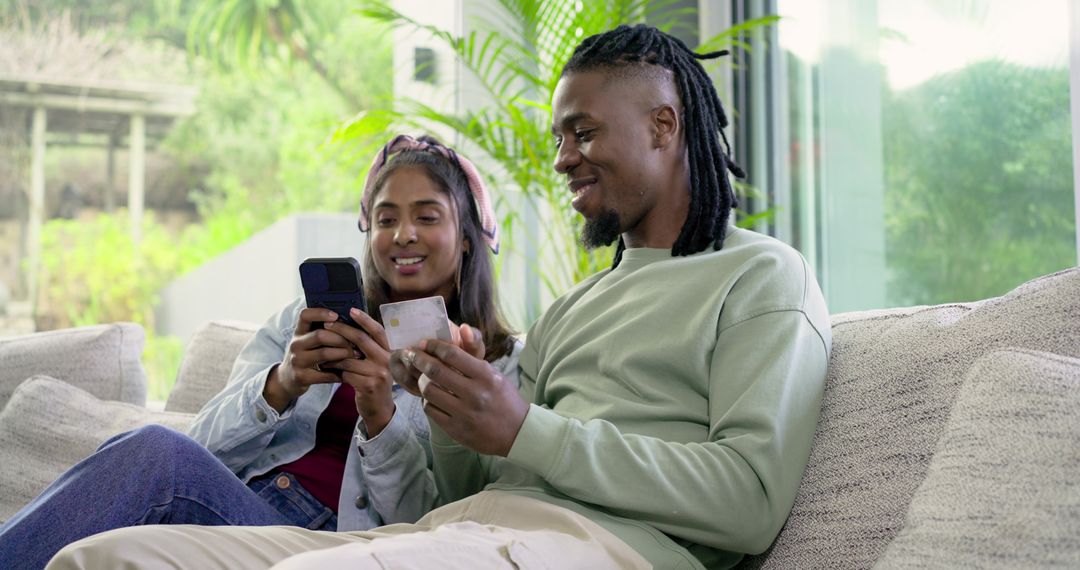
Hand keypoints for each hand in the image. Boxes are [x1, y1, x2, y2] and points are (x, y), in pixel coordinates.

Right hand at [265, 308, 354, 412]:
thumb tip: (350, 322)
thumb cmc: (306, 355)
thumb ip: (323, 331)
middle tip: (356, 343)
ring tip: (356, 355)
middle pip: (320, 335)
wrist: (287, 379)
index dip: (320, 313)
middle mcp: (296, 344)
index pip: (305, 315)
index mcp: (299, 332)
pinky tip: (348, 371)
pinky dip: (339, 372)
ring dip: (343, 354)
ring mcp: (297, 361)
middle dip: (341, 338)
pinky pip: (325, 374)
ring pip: (324, 353)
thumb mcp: (308, 341)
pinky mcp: (301, 377)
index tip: (336, 315)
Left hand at [326, 308, 394, 435]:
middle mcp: (386, 360)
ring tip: (321, 350)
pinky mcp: (368, 386)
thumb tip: (350, 327)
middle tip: (327, 324)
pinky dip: (333, 370)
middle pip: (361, 339)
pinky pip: (345, 373)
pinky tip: (325, 368)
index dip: (365, 319)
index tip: (351, 310)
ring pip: (349, 357)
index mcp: (389, 352)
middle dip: (342, 330)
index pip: (378, 331)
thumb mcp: (376, 363)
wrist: (379, 409)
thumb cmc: (374, 382)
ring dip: (332, 354)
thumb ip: (368, 348)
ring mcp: (379, 373)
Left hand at [396, 325, 528, 456]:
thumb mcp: (495, 375)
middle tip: (412, 354)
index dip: (433, 346)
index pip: (452, 355)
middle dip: (419, 359)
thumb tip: (461, 329)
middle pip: (435, 371)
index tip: (425, 343)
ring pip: (429, 391)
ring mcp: (464, 413)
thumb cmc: (504, 399)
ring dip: (421, 381)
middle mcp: (475, 393)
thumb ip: (474, 357)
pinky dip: (427, 400)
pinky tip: (431, 397)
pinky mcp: (456, 429)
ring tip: (422, 377)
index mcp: (486, 376)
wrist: (517, 433)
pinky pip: (431, 410)